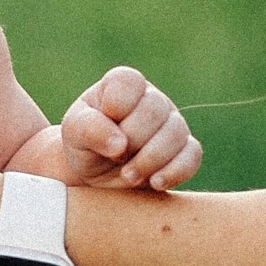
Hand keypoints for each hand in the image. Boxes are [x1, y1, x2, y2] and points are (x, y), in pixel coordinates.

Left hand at [60, 67, 201, 191]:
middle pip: (154, 111)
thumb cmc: (82, 145)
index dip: (115, 107)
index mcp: (122, 85)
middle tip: (114, 158)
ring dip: (150, 160)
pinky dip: (175, 171)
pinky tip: (155, 182)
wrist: (95, 176)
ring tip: (128, 176)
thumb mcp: (73, 133)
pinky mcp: (184, 150)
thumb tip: (120, 145)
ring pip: (175, 134)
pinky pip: (192, 156)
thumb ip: (89, 129)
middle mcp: (151, 99)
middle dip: (132, 140)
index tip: (97, 126)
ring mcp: (171, 123)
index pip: (129, 82)